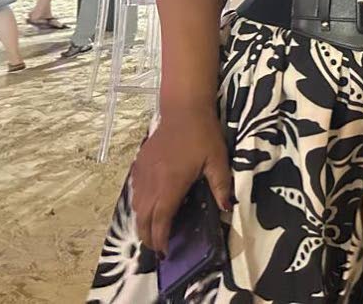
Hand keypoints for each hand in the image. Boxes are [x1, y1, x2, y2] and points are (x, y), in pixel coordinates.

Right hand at [130, 108, 232, 253]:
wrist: (183, 110)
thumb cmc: (203, 135)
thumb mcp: (218, 160)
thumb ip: (221, 186)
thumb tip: (227, 209)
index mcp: (171, 185)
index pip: (160, 220)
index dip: (160, 239)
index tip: (165, 253)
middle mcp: (152, 183)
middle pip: (143, 219)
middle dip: (148, 237)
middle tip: (158, 248)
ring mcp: (143, 174)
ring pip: (136, 207)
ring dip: (142, 223)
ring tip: (153, 232)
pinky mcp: (139, 165)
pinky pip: (134, 193)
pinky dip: (139, 206)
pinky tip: (149, 207)